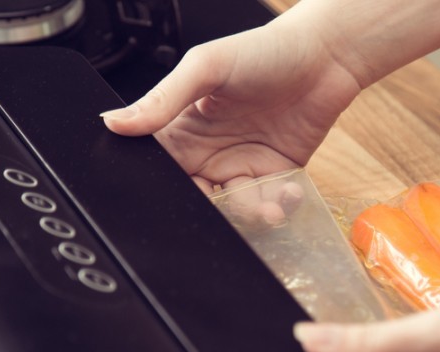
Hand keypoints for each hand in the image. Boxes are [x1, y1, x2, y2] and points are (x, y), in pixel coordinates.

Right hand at [101, 17, 361, 197]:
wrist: (325, 55)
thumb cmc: (264, 50)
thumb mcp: (205, 68)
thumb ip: (162, 100)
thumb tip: (114, 122)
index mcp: (185, 129)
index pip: (163, 170)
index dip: (167, 188)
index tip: (182, 194)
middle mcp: (213, 152)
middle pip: (200, 199)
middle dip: (213, 210)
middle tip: (228, 202)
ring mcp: (246, 165)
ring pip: (237, 208)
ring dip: (252, 213)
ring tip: (270, 206)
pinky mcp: (279, 174)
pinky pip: (271, 203)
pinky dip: (279, 206)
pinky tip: (287, 193)